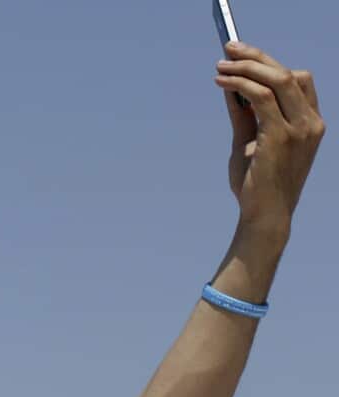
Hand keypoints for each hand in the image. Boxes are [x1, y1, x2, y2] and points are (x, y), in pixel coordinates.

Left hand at [216, 43, 324, 226]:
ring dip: (245, 68)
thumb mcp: (252, 141)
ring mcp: (300, 128)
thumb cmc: (258, 181)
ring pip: (276, 80)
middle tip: (230, 48)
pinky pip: (260, 98)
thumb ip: (245, 115)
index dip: (271, 63)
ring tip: (221, 65)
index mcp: (310, 122)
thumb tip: (231, 87)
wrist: (264, 213)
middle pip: (288, 73)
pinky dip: (239, 84)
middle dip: (257, 57)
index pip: (298, 79)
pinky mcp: (280, 136)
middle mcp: (311, 122)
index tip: (244, 56)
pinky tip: (221, 82)